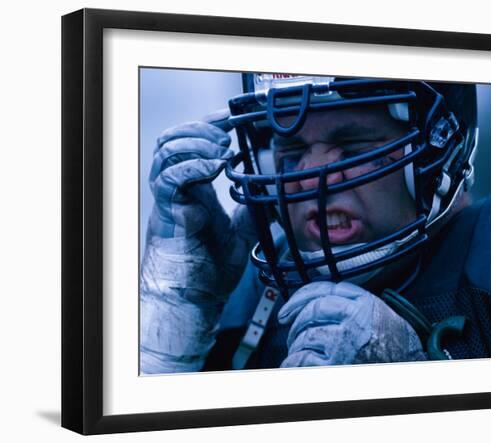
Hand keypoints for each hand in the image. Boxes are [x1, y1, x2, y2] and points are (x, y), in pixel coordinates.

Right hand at [143, 120, 255, 301]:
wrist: (193, 296)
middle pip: (172, 139)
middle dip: (200, 128)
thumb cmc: (211, 268)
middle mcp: (177, 188)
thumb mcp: (242, 232)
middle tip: (227, 133)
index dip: (210, 126)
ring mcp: (169, 198)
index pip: (192, 144)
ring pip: (166, 151)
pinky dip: (193, 165)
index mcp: (193, 189)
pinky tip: (215, 166)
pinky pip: (170, 178)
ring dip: (196, 142)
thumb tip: (273, 195)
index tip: (233, 119)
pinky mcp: (165, 211)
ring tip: (223, 150)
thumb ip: (253, 211)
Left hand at [278, 281, 425, 366]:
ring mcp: (344, 340)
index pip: (323, 289)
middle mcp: (354, 318)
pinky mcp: (337, 362)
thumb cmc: (397, 347)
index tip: (288, 308)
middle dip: (296, 323)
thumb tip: (316, 303)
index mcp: (363, 303)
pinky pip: (303, 358)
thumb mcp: (378, 314)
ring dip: (298, 345)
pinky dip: (295, 362)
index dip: (300, 298)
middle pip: (312, 310)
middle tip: (292, 334)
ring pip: (305, 334)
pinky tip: (298, 364)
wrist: (414, 369)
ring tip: (302, 353)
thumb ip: (351, 304)